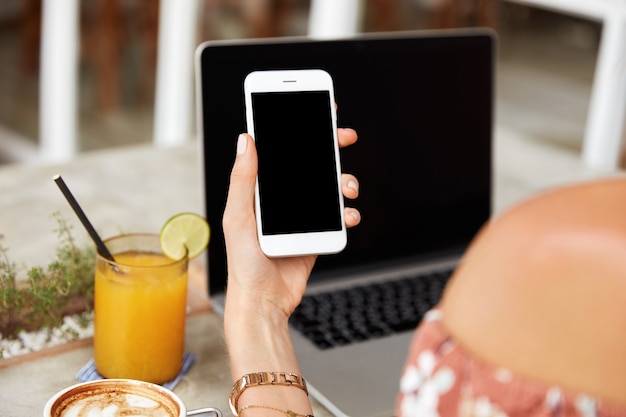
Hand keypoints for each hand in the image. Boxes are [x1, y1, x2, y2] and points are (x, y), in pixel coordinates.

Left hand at [223, 128, 359, 318]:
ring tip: (348, 187)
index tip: (314, 110)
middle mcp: (282, 199)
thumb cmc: (243, 263)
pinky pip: (336, 216)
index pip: (280, 151)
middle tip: (344, 136)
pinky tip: (348, 215)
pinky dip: (347, 213)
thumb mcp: (239, 216)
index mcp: (260, 190)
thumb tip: (246, 139)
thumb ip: (244, 179)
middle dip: (329, 147)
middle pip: (309, 164)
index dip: (296, 128)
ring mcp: (300, 217)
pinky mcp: (316, 234)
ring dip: (343, 181)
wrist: (263, 302)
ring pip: (328, 187)